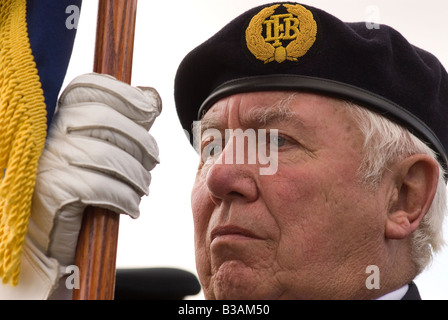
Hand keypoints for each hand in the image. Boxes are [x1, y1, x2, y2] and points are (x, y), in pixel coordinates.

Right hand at [0, 73, 160, 298]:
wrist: (44, 234)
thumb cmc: (76, 187)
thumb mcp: (94, 149)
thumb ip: (120, 123)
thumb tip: (151, 99)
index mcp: (56, 117)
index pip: (88, 89)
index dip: (123, 94)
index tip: (148, 109)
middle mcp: (49, 134)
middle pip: (107, 120)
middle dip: (141, 141)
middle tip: (153, 161)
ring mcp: (49, 160)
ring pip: (109, 156)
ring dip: (137, 175)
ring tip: (143, 188)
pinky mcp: (54, 190)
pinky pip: (102, 187)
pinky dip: (125, 198)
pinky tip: (131, 207)